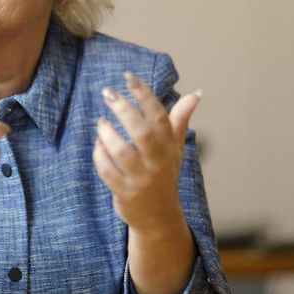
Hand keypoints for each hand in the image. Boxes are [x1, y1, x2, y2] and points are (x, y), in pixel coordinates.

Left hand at [92, 72, 200, 232]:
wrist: (159, 217)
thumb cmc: (164, 175)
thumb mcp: (174, 148)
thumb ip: (179, 120)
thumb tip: (196, 93)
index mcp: (170, 147)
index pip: (160, 116)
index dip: (145, 95)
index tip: (129, 77)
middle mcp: (158, 163)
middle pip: (142, 132)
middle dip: (124, 109)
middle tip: (107, 92)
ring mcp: (142, 179)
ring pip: (123, 152)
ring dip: (108, 134)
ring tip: (101, 122)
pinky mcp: (125, 193)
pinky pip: (108, 172)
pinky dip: (100, 156)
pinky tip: (97, 145)